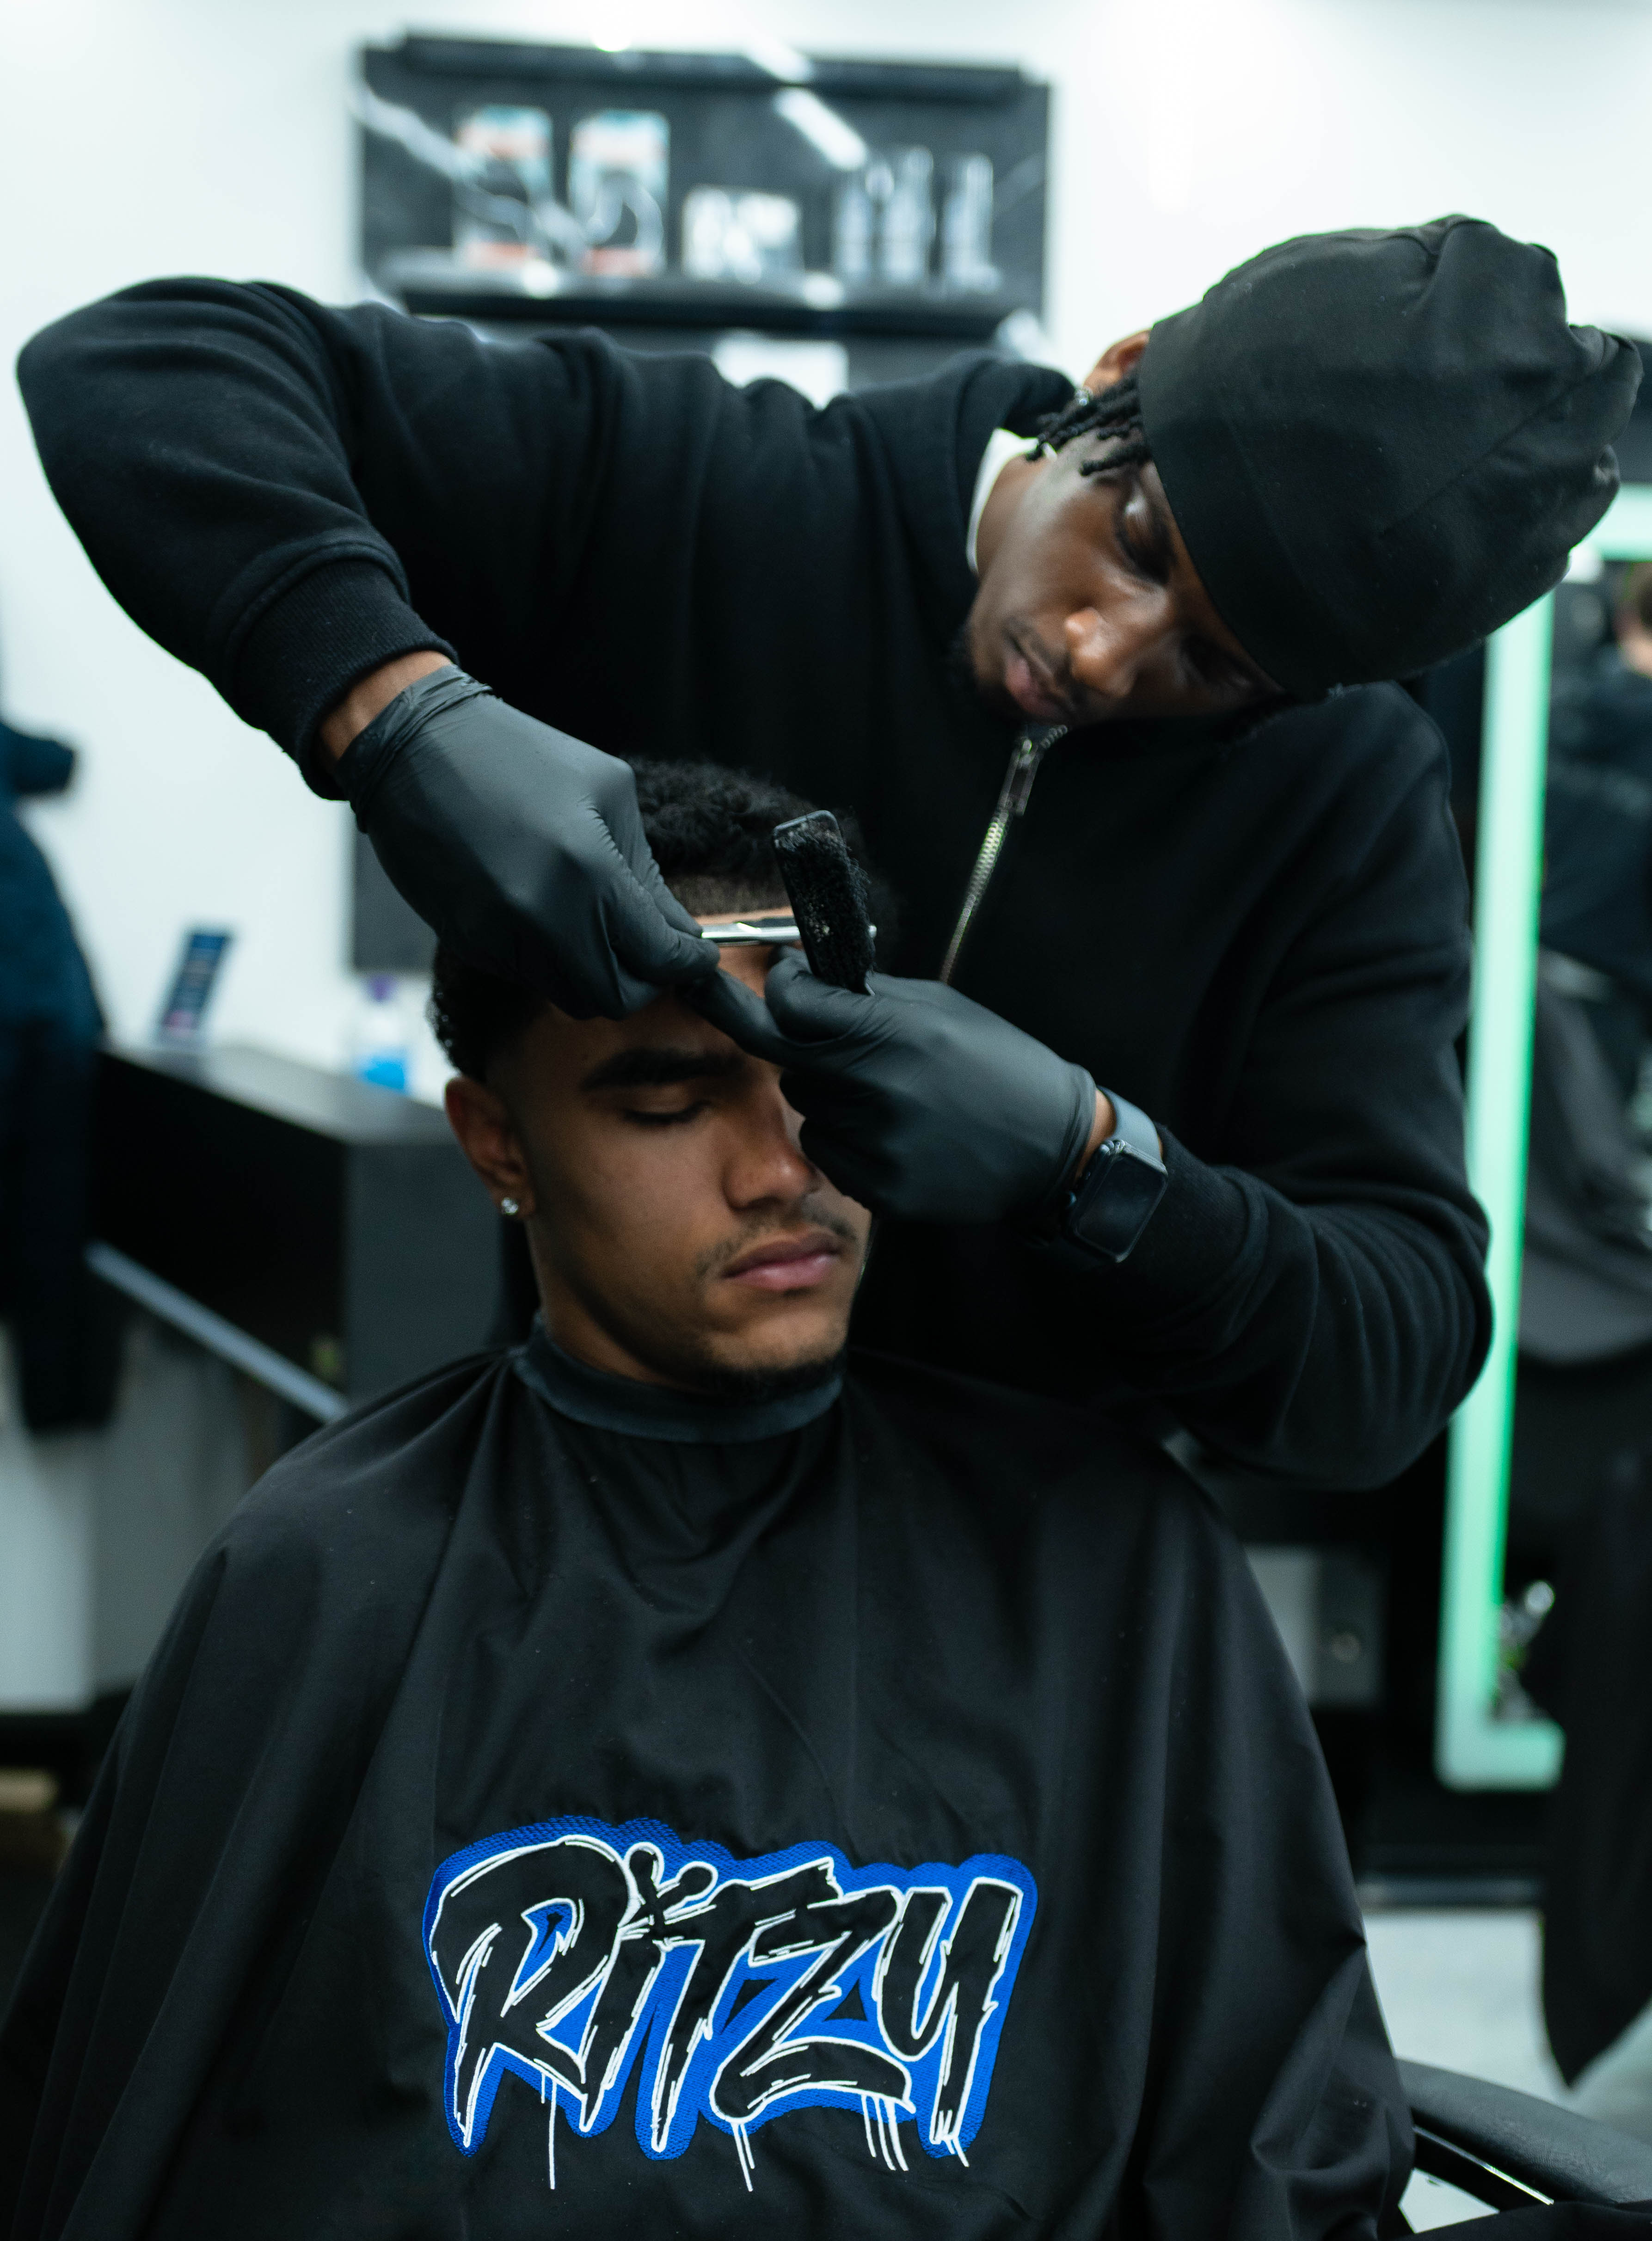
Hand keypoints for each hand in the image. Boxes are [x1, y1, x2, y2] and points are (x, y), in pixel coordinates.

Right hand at [339, 667, 716, 1018]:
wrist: (413, 745)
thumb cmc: (515, 753)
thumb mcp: (607, 792)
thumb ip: (646, 872)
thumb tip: (681, 931)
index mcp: (588, 872)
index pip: (656, 959)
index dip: (687, 967)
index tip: (698, 959)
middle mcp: (543, 918)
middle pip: (615, 997)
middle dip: (644, 980)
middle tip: (652, 950)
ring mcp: (499, 938)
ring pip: (571, 996)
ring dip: (597, 973)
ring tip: (600, 926)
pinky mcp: (468, 943)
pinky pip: (529, 977)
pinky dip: (553, 962)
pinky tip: (549, 915)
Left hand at [696, 953, 1099, 1224]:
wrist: (1052, 1145)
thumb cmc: (997, 1064)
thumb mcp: (940, 1007)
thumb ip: (868, 994)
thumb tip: (801, 978)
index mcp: (896, 1032)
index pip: (790, 1005)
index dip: (782, 987)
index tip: (790, 982)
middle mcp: (879, 1090)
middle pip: (785, 1059)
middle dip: (802, 1041)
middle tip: (838, 1040)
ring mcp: (876, 1147)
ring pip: (804, 1107)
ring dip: (827, 1092)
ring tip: (885, 1093)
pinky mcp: (879, 1190)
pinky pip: (825, 1153)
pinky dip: (843, 1138)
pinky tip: (891, 1132)